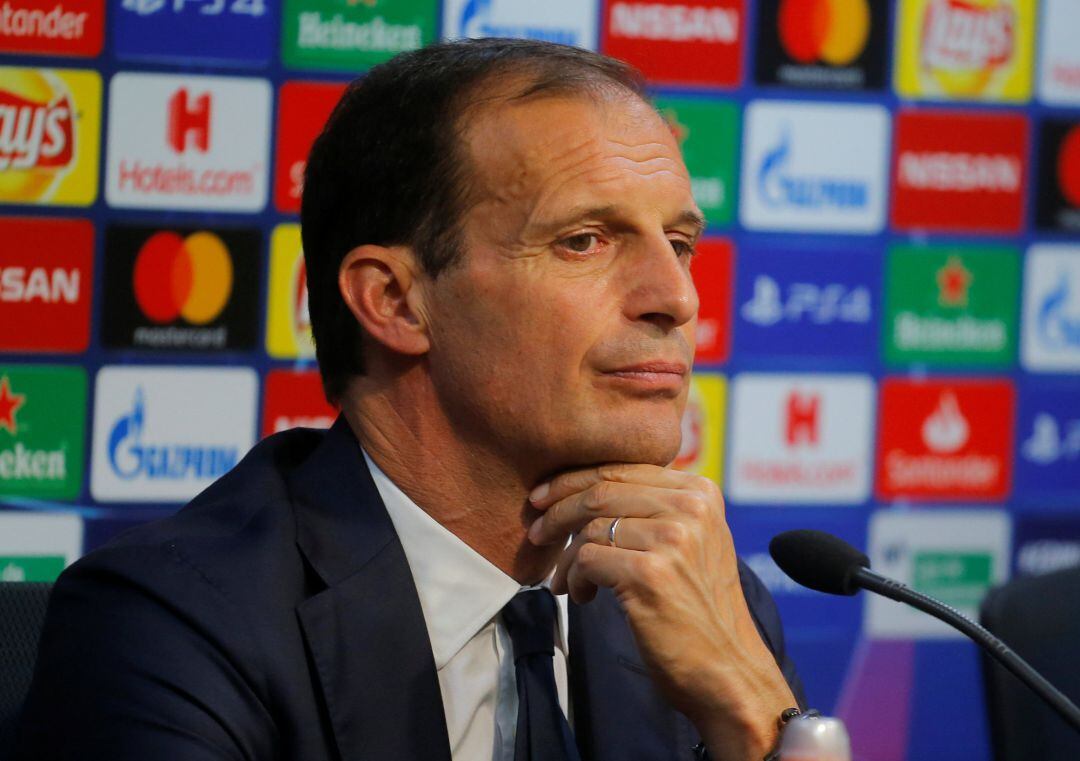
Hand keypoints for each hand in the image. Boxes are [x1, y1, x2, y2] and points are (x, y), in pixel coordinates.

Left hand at [527, 463, 795, 760]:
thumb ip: (655, 510)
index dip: (573, 480)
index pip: (622, 469)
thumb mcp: (691, 544)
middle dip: (557, 511)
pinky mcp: (651, 573)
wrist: (729, 671)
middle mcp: (691, 507)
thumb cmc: (699, 611)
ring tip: (564, 580)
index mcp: (700, 492)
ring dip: (567, 557)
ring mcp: (673, 539)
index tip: (543, 497)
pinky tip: (583, 597)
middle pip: (601, 492)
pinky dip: (574, 579)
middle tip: (536, 533)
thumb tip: (583, 490)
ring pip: (589, 528)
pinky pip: (587, 560)